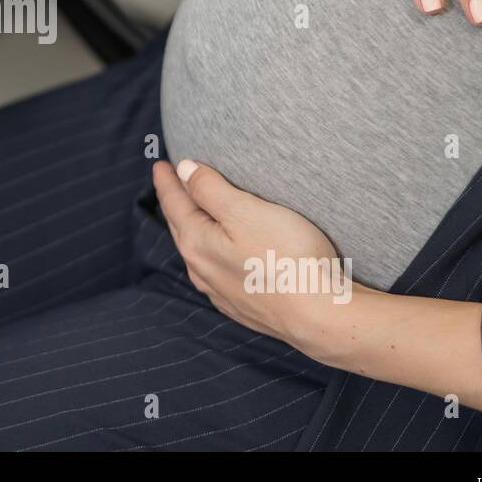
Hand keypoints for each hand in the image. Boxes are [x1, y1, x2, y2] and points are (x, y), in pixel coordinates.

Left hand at [151, 159, 345, 358]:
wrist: (320, 316)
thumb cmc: (286, 257)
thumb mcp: (245, 211)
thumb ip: (210, 189)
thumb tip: (184, 170)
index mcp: (196, 243)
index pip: (174, 203)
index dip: (167, 180)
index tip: (161, 165)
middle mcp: (201, 270)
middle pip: (181, 227)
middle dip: (175, 203)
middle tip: (171, 183)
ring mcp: (221, 292)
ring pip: (198, 251)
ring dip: (192, 229)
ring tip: (192, 214)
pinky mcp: (242, 305)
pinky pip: (216, 271)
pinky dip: (212, 252)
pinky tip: (219, 253)